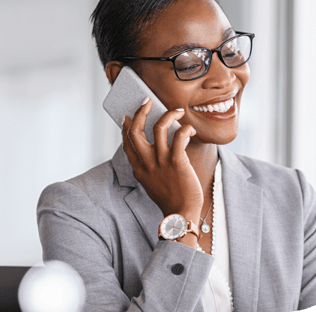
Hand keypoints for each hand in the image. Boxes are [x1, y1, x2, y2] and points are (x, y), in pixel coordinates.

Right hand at [122, 98, 203, 220]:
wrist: (181, 215)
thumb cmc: (170, 199)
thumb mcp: (151, 184)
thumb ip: (149, 168)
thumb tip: (154, 152)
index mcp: (139, 170)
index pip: (127, 144)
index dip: (125, 128)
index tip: (128, 117)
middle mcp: (147, 163)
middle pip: (136, 132)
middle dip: (140, 112)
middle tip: (147, 101)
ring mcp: (161, 161)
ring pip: (158, 128)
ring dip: (168, 115)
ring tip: (177, 111)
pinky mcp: (177, 161)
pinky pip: (179, 137)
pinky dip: (185, 129)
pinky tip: (190, 130)